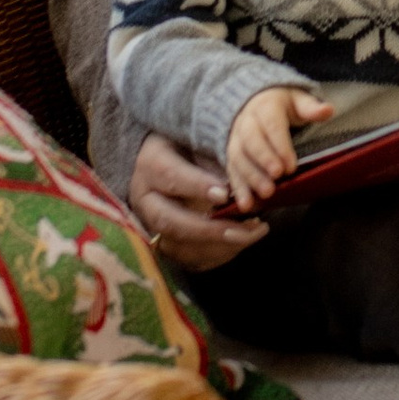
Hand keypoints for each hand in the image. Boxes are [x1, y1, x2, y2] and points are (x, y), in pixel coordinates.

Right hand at [128, 132, 269, 268]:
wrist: (167, 162)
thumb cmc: (189, 146)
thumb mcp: (198, 140)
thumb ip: (215, 156)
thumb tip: (240, 180)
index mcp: (151, 165)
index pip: (170, 176)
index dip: (196, 186)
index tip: (225, 194)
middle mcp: (145, 200)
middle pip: (170, 221)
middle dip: (209, 229)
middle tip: (244, 229)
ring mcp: (152, 226)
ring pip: (179, 247)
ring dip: (219, 246)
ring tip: (252, 233)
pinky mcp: (166, 244)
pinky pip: (189, 259)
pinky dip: (218, 255)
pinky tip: (242, 241)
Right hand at [222, 84, 330, 205]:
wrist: (255, 102)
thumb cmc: (284, 106)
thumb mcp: (299, 101)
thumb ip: (311, 107)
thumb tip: (327, 110)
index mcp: (265, 106)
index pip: (271, 124)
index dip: (280, 145)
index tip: (291, 165)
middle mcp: (246, 122)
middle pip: (251, 141)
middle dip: (264, 160)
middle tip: (278, 177)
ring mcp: (236, 139)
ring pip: (239, 157)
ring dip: (251, 177)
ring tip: (266, 194)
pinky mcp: (232, 155)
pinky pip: (232, 171)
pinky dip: (238, 189)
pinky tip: (247, 205)